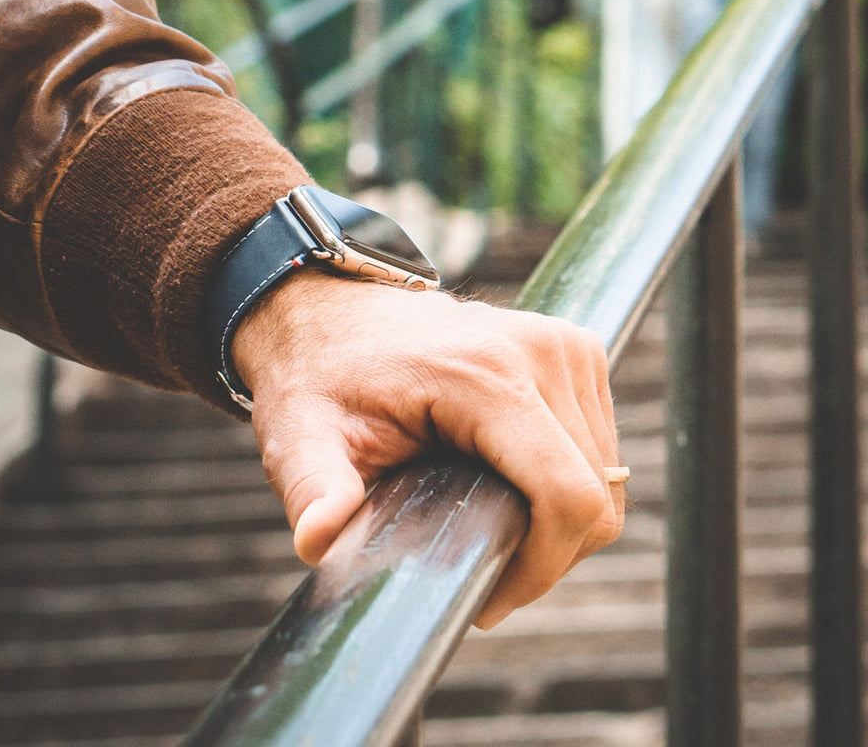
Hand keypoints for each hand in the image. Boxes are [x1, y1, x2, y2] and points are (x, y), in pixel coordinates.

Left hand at [231, 272, 623, 627]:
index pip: (569, 495)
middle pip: (595, 495)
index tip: (490, 598)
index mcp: (484, 374)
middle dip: (547, 553)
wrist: (335, 309)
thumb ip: (314, 488)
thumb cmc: (320, 373)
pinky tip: (509, 483)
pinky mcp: (574, 348)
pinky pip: (599, 443)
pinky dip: (567, 479)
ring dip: (559, 518)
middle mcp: (540, 351)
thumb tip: (317, 538)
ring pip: (605, 474)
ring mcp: (565, 345)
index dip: (543, 567)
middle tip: (482, 571)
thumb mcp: (303, 433)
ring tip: (489, 526)